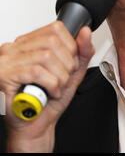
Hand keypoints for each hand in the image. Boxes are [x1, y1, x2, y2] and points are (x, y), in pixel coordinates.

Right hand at [0, 21, 94, 151]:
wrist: (34, 127)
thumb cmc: (49, 100)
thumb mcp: (72, 72)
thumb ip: (81, 52)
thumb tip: (85, 32)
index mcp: (30, 43)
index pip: (55, 28)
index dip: (70, 45)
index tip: (71, 62)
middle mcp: (16, 48)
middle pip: (52, 41)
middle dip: (67, 63)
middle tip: (65, 78)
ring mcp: (8, 61)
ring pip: (45, 57)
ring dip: (60, 77)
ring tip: (57, 88)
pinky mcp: (4, 75)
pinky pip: (36, 72)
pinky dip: (50, 84)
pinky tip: (50, 92)